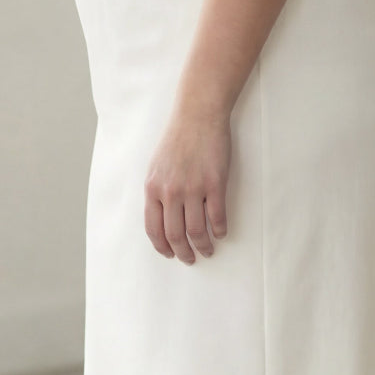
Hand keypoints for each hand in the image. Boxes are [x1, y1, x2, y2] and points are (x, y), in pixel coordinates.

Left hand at [144, 106, 230, 262]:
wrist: (198, 116)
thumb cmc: (177, 139)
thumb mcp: (156, 167)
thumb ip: (157, 192)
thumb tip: (161, 218)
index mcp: (153, 188)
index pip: (154, 229)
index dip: (162, 246)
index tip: (170, 254)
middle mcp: (170, 191)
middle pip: (175, 234)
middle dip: (183, 253)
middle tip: (190, 258)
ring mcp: (193, 188)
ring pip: (197, 230)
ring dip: (203, 246)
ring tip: (208, 250)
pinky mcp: (215, 183)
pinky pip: (217, 216)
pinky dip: (220, 230)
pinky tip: (221, 233)